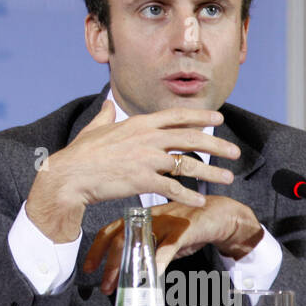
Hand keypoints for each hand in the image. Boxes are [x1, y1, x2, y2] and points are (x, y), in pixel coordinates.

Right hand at [25, 102, 239, 242]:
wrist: (70, 175)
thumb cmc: (80, 154)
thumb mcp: (95, 128)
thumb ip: (106, 116)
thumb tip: (108, 104)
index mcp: (139, 124)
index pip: (177, 116)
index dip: (201, 116)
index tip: (219, 117)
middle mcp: (147, 138)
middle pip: (191, 138)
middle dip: (217, 144)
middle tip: (235, 152)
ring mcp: (146, 159)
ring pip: (188, 164)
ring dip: (211, 172)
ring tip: (227, 178)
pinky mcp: (143, 180)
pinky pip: (173, 188)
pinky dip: (189, 195)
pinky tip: (200, 201)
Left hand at [82, 195, 263, 292]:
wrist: (219, 213)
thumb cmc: (188, 225)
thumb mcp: (160, 236)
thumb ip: (143, 247)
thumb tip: (124, 267)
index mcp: (140, 218)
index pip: (110, 231)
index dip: (97, 249)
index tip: (88, 267)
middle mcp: (148, 219)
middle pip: (120, 239)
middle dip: (109, 264)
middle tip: (103, 285)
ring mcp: (165, 223)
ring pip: (139, 243)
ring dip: (128, 266)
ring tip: (121, 285)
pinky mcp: (183, 230)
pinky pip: (167, 248)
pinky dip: (158, 262)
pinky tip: (151, 276)